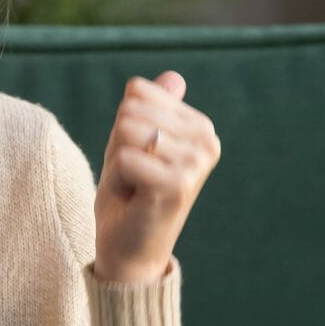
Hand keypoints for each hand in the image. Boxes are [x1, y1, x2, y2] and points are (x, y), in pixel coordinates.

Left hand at [92, 71, 220, 282]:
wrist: (128, 249)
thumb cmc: (129, 193)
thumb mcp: (134, 141)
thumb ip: (151, 107)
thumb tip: (174, 76)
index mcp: (200, 126)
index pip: (138, 91)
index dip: (122, 124)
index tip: (136, 155)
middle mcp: (207, 140)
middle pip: (131, 109)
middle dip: (118, 143)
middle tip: (132, 174)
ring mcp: (196, 162)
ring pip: (127, 131)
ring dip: (117, 162)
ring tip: (134, 185)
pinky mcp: (178, 184)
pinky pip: (124, 158)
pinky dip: (117, 179)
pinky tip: (134, 197)